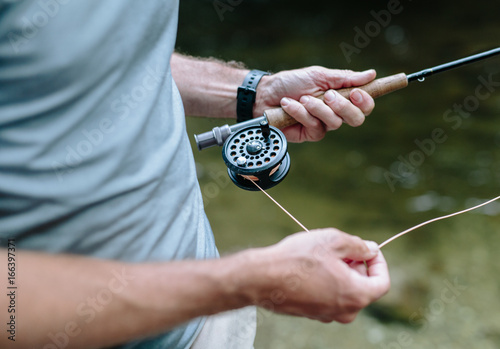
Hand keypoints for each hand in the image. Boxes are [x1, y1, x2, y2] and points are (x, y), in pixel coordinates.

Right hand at [246, 228, 389, 322]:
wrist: (262, 278)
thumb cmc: (297, 259)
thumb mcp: (333, 241)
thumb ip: (358, 245)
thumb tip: (371, 249)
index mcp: (356, 295)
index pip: (382, 282)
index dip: (378, 262)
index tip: (367, 249)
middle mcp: (344, 311)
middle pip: (363, 287)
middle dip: (357, 265)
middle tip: (342, 247)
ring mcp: (326, 314)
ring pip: (344, 291)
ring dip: (340, 273)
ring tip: (323, 255)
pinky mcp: (311, 313)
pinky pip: (328, 296)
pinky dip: (326, 281)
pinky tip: (310, 266)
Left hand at [254, 67, 375, 141]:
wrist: (265, 93)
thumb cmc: (291, 83)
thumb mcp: (318, 75)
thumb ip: (344, 77)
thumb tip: (371, 74)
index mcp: (342, 96)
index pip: (365, 105)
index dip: (365, 101)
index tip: (356, 93)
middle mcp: (336, 112)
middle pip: (357, 119)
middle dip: (343, 106)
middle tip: (328, 95)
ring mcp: (323, 125)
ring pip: (334, 122)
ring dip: (317, 107)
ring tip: (302, 98)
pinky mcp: (310, 134)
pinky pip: (315, 126)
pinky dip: (301, 113)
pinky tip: (289, 105)